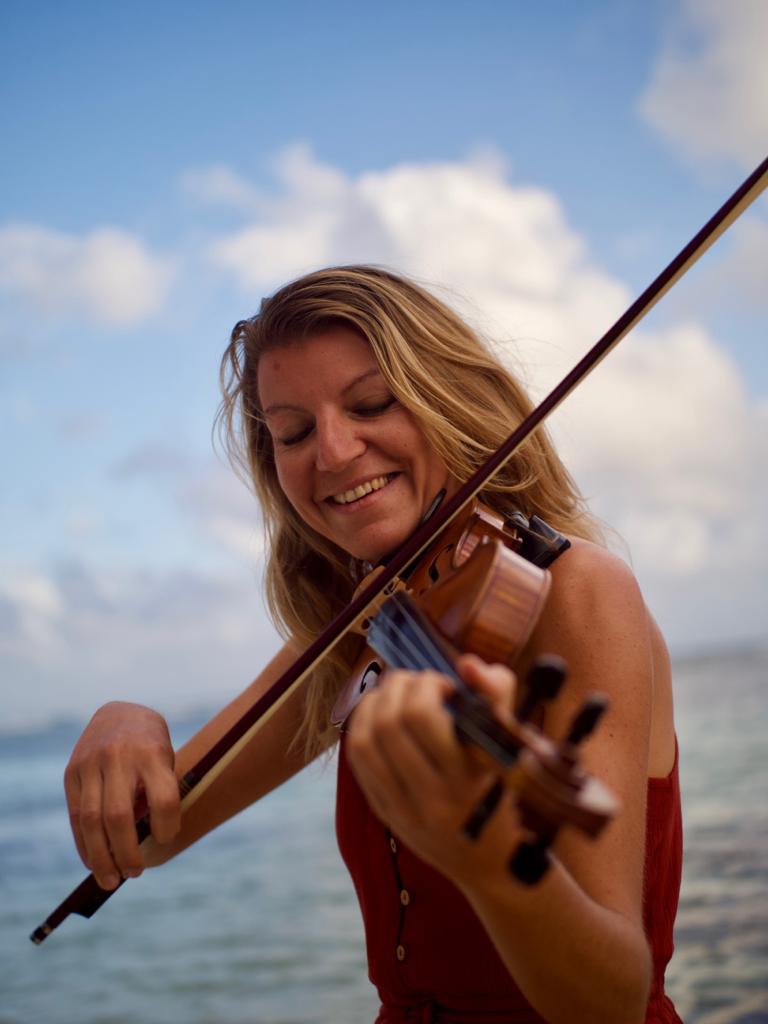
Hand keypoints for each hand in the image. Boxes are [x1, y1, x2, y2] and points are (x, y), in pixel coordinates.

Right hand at [64, 702, 180, 889]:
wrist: (120, 713)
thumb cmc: (151, 748)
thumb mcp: (164, 762)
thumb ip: (157, 797)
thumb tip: (144, 847)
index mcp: (152, 753)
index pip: (163, 798)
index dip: (166, 826)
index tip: (166, 838)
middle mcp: (119, 757)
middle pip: (119, 815)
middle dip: (126, 852)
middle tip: (135, 873)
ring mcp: (91, 763)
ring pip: (90, 820)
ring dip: (100, 857)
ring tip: (111, 880)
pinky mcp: (72, 772)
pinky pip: (75, 815)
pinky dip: (84, 844)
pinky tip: (93, 862)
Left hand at [345, 654, 523, 889]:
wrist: (493, 861)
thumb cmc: (505, 788)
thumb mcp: (510, 745)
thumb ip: (496, 695)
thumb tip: (466, 663)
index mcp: (467, 778)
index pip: (422, 716)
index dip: (426, 685)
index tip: (445, 685)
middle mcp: (432, 798)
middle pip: (389, 723)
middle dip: (398, 686)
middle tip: (416, 681)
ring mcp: (404, 810)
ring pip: (365, 741)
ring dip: (374, 702)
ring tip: (394, 693)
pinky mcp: (386, 814)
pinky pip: (358, 762)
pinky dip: (361, 727)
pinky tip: (378, 714)